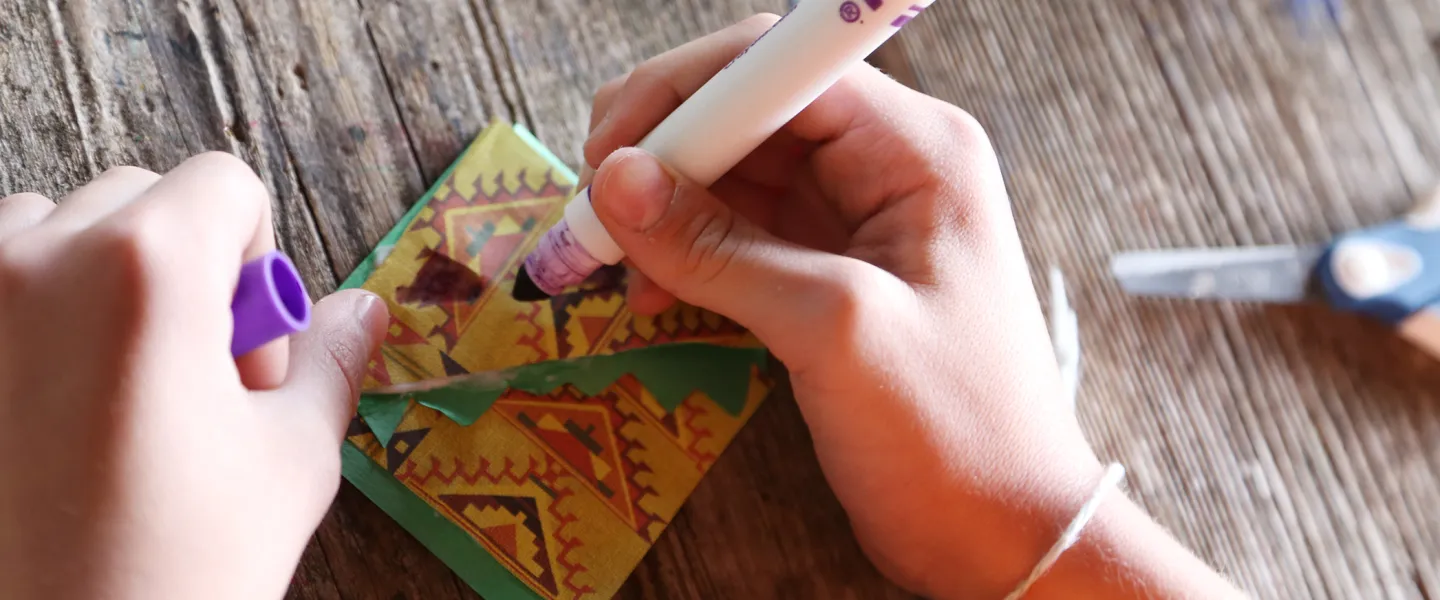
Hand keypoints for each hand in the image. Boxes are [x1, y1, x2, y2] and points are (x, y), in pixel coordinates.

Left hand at [0, 154, 387, 598]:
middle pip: (140, 199)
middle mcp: (40, 262)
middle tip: (198, 382)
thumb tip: (362, 310)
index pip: (224, 184)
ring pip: (52, 230)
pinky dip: (31, 313)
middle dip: (187, 271)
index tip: (251, 350)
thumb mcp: (291, 461)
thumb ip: (330, 362)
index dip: (260, 259)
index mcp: (148, 270)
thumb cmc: (178, 571)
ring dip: (100, 280)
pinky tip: (59, 405)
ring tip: (125, 389)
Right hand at [583, 14, 1239, 598]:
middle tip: (592, 204)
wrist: (1001, 534)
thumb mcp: (833, 329)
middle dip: (662, 149)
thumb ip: (720, 249)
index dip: (686, 94)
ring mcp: (854, 220)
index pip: (779, 69)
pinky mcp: (826, 273)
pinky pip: (737, 234)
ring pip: (732, 174)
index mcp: (916, 150)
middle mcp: (885, 165)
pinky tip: (651, 294)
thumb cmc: (953, 433)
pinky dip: (684, 255)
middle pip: (747, 112)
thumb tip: (616, 180)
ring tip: (606, 256)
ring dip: (663, 206)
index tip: (609, 153)